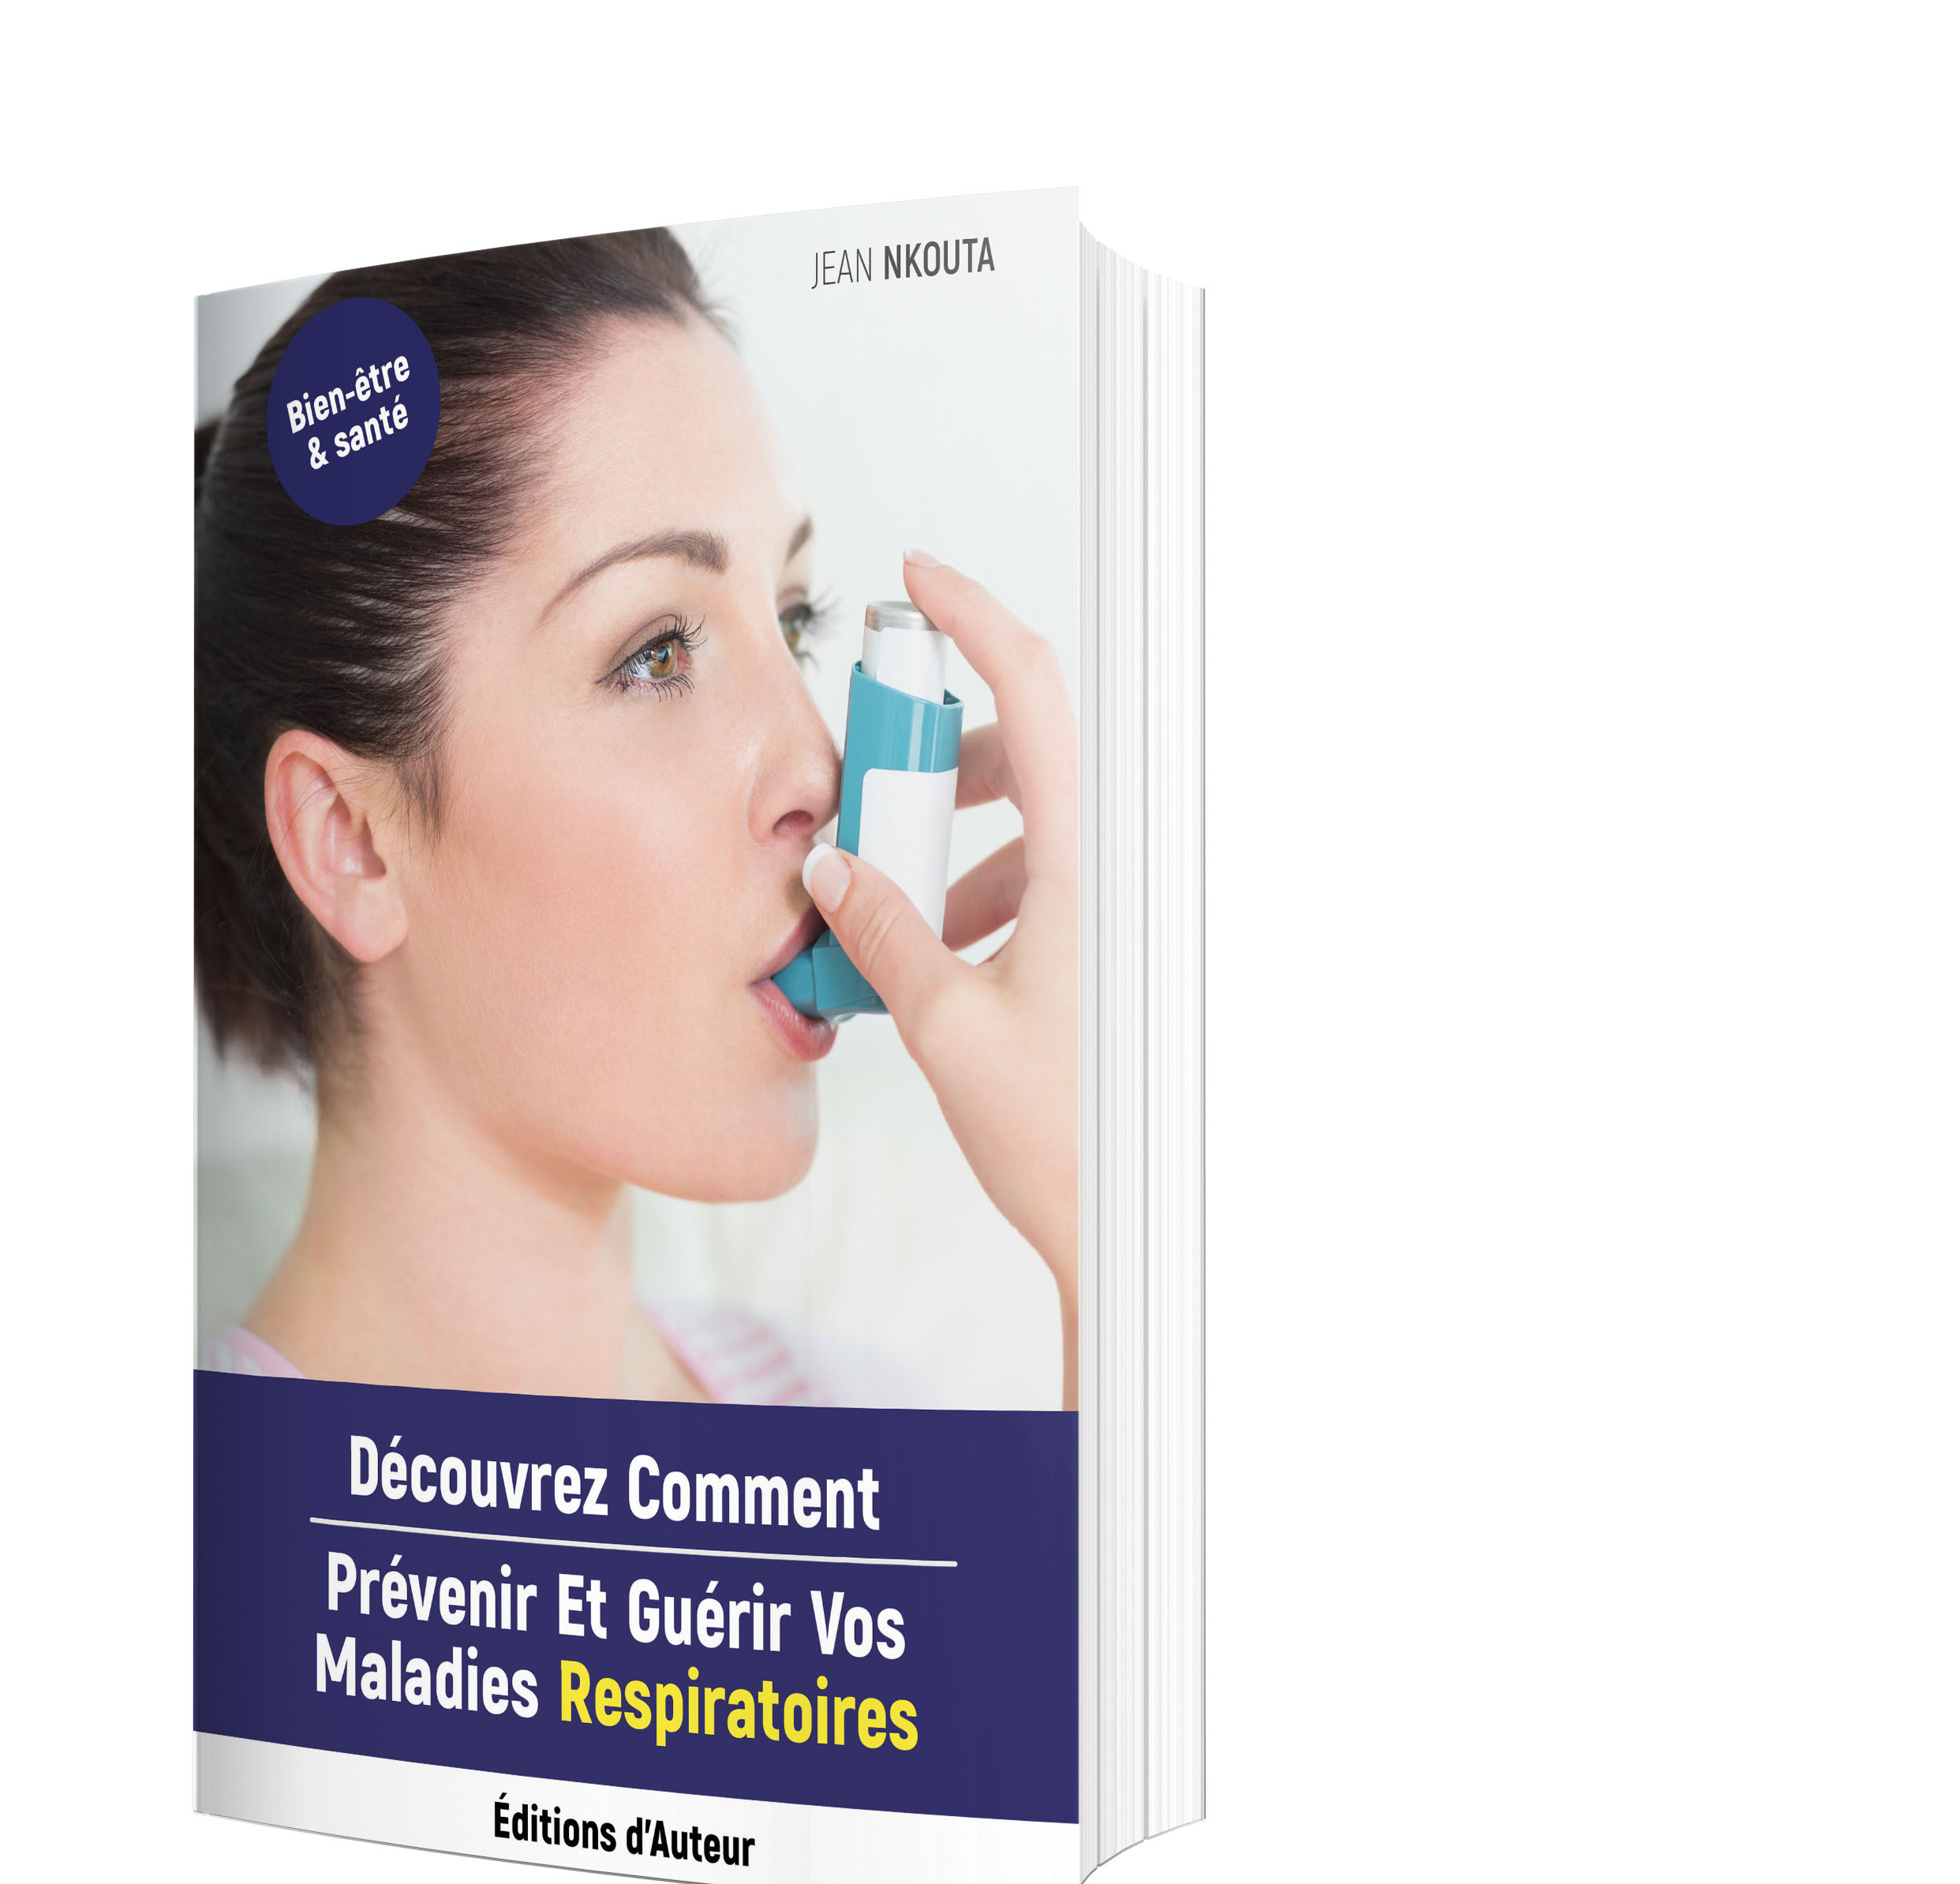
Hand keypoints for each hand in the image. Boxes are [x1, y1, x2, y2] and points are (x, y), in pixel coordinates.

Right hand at [805, 553, 1078, 1397]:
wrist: (1125, 1227)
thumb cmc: (1061, 1136)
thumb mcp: (946, 1028)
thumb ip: (886, 933)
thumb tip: (834, 869)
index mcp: (1085, 865)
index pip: (1033, 691)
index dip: (975, 618)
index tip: (917, 580)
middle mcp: (1110, 873)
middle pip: (1021, 755)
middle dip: (932, 769)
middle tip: (866, 809)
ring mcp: (1112, 911)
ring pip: (1025, 825)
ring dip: (951, 851)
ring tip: (893, 917)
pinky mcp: (1103, 950)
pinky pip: (1037, 884)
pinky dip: (977, 900)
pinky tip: (931, 962)